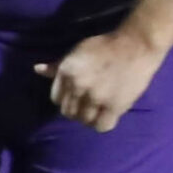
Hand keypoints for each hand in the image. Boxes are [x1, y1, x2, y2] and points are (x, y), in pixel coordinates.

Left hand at [34, 19, 172, 132]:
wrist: (135, 46)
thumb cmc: (104, 46)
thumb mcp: (76, 51)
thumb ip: (58, 65)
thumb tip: (37, 70)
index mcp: (67, 72)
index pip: (55, 99)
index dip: (65, 99)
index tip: (74, 98)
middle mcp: (78, 86)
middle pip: (68, 112)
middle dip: (75, 110)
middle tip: (86, 106)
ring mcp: (96, 97)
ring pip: (84, 120)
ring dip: (88, 118)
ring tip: (96, 111)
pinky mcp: (115, 106)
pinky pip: (101, 126)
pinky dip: (101, 125)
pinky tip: (105, 117)